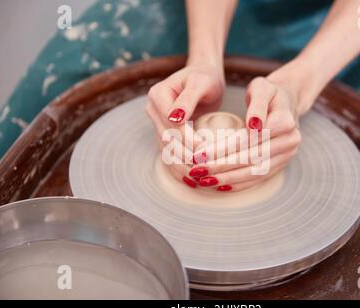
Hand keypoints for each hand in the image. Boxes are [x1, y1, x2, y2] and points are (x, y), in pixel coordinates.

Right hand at [146, 63, 224, 185]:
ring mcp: (157, 121)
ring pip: (166, 149)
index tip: (206, 151)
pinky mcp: (164, 131)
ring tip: (199, 179)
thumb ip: (188, 99)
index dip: (188, 140)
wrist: (204, 76)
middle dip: (185, 157)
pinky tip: (191, 179)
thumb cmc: (206, 77)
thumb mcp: (200, 82)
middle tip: (204, 171)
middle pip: (167, 139)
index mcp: (158, 95)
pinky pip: (169, 152)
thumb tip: (174, 118)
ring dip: (181, 165)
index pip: (172, 124)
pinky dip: (179, 165)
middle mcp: (153, 109)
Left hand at [188, 76, 307, 191]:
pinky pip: (259, 178)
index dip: (224, 148)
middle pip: (251, 158)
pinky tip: (220, 185)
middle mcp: (290, 140)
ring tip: (204, 181)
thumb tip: (253, 125)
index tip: (200, 154)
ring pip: (254, 172)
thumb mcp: (262, 87)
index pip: (250, 139)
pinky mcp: (281, 164)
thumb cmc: (269, 92)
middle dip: (221, 166)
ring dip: (228, 178)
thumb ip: (257, 104)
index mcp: (285, 120)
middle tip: (197, 171)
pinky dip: (239, 183)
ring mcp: (287, 155)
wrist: (287, 102)